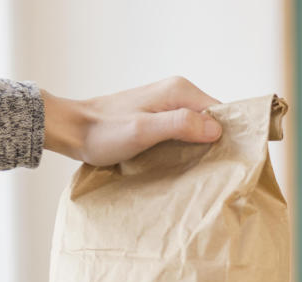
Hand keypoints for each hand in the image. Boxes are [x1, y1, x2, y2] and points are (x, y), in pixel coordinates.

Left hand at [42, 76, 223, 165]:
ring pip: (200, 127)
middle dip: (216, 143)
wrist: (72, 129)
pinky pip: (186, 130)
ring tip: (201, 169)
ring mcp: (169, 104)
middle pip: (213, 119)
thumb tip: (216, 128)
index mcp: (179, 91)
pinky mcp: (160, 116)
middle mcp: (178, 92)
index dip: (228, 135)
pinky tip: (185, 162)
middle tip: (215, 170)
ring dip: (202, 147)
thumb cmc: (103, 132)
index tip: (229, 160)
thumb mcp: (143, 131)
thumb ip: (179, 125)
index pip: (222, 111)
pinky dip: (189, 146)